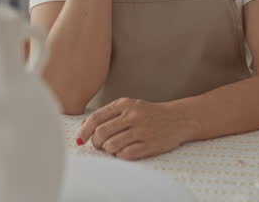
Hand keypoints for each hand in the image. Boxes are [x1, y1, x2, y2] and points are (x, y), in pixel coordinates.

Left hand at [75, 98, 194, 160]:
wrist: (179, 118)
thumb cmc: (149, 113)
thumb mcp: (130, 106)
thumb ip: (108, 114)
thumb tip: (84, 127)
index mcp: (125, 104)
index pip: (96, 118)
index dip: (84, 131)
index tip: (80, 140)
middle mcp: (132, 116)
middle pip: (101, 133)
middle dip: (95, 142)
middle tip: (98, 145)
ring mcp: (142, 131)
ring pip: (111, 146)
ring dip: (108, 150)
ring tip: (113, 148)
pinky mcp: (150, 145)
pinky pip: (125, 155)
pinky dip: (120, 155)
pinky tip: (123, 151)